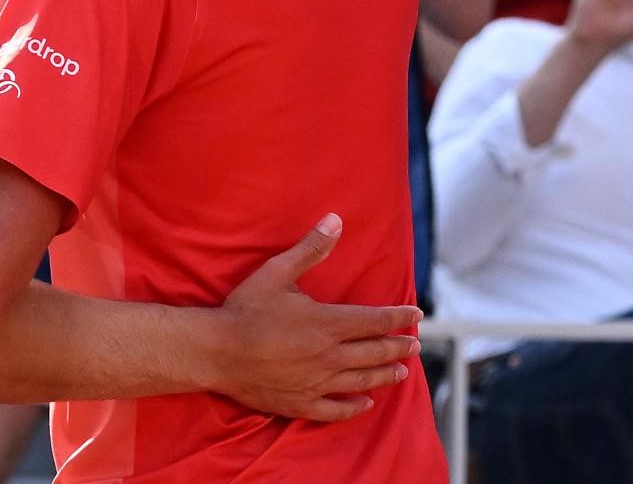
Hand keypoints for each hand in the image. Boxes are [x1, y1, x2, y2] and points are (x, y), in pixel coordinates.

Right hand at [204, 214, 421, 421]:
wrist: (216, 351)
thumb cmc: (245, 310)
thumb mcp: (276, 273)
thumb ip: (310, 249)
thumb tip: (335, 221)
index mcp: (328, 324)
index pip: (375, 320)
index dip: (399, 316)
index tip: (416, 314)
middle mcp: (330, 356)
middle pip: (375, 352)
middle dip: (399, 346)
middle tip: (415, 345)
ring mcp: (318, 383)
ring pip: (362, 380)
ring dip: (386, 375)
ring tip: (402, 372)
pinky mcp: (302, 403)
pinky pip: (337, 410)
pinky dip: (355, 407)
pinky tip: (365, 403)